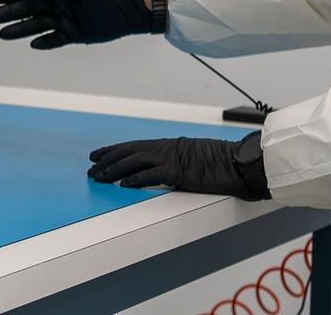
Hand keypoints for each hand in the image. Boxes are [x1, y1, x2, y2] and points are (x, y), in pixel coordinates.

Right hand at [0, 0, 155, 48]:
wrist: (131, 4)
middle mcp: (60, 1)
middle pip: (28, 7)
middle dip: (9, 12)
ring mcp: (67, 18)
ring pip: (37, 24)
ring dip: (20, 29)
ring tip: (2, 33)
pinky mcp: (76, 33)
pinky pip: (55, 39)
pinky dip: (44, 42)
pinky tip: (32, 43)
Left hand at [88, 132, 269, 200]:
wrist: (240, 163)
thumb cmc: (220, 164)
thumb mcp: (192, 159)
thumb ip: (174, 163)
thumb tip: (158, 172)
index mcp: (169, 145)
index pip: (133, 146)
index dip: (113, 150)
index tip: (96, 155)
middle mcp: (166, 148)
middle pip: (129, 152)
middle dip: (107, 160)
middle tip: (90, 168)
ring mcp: (173, 158)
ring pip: (135, 161)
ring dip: (114, 170)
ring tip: (99, 177)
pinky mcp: (180, 171)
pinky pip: (153, 174)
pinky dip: (136, 179)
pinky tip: (123, 184)